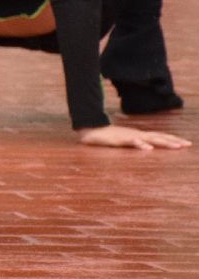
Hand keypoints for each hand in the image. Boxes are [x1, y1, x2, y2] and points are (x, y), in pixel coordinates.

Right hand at [77, 124, 191, 149]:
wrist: (90, 130)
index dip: (172, 139)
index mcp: (139, 135)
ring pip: (149, 139)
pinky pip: (132, 142)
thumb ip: (134, 144)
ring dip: (163, 142)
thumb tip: (145, 147)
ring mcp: (129, 136)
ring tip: (176, 147)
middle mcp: (137, 134)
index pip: (159, 136)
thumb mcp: (124, 141)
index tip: (185, 143)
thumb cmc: (107, 137)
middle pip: (159, 137)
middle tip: (188, 144)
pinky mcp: (119, 140)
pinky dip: (141, 145)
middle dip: (174, 141)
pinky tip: (148, 148)